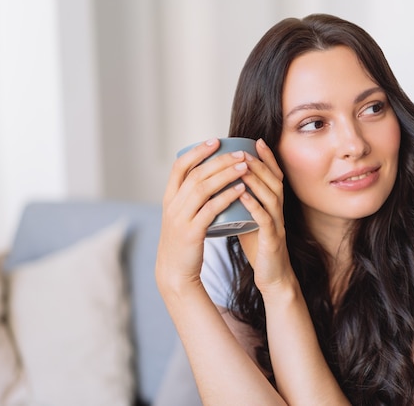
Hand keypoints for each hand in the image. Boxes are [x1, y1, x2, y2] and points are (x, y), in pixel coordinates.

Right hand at [156, 138, 249, 291]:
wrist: (175, 272)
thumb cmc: (183, 241)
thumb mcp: (180, 215)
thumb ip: (189, 198)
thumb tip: (207, 176)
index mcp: (169, 198)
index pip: (180, 166)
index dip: (197, 151)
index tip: (215, 141)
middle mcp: (172, 205)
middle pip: (196, 174)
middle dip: (219, 160)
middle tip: (239, 153)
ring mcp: (181, 218)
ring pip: (203, 188)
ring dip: (225, 174)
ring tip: (244, 166)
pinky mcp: (192, 232)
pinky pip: (211, 209)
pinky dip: (226, 196)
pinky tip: (240, 189)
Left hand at [237, 139, 294, 293]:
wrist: (272, 275)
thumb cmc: (258, 244)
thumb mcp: (249, 217)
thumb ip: (240, 200)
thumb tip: (220, 182)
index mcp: (272, 204)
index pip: (273, 175)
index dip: (266, 158)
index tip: (254, 141)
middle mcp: (278, 210)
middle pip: (273, 181)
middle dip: (260, 164)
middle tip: (244, 150)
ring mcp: (278, 224)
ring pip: (271, 196)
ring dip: (256, 180)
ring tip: (241, 167)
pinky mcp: (273, 239)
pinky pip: (265, 219)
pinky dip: (254, 206)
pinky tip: (242, 196)